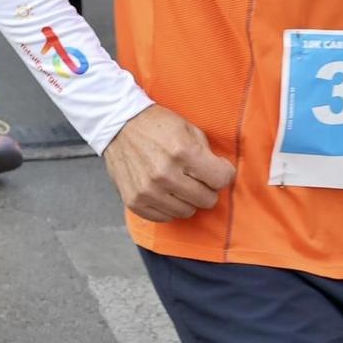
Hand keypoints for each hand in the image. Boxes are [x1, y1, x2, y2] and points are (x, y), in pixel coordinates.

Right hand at [102, 105, 235, 221]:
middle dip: (207, 188)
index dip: (223, 174)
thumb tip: (222, 174)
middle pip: (207, 200)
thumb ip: (207, 151)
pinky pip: (165, 217)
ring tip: (179, 183)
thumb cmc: (156, 124)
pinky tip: (165, 191)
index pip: (221, 179)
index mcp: (182, 151)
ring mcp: (148, 191)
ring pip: (187, 211)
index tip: (219, 170)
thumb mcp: (188, 127)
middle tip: (198, 178)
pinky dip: (169, 207)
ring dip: (187, 199)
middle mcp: (165, 174)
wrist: (118, 125)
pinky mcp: (135, 202)